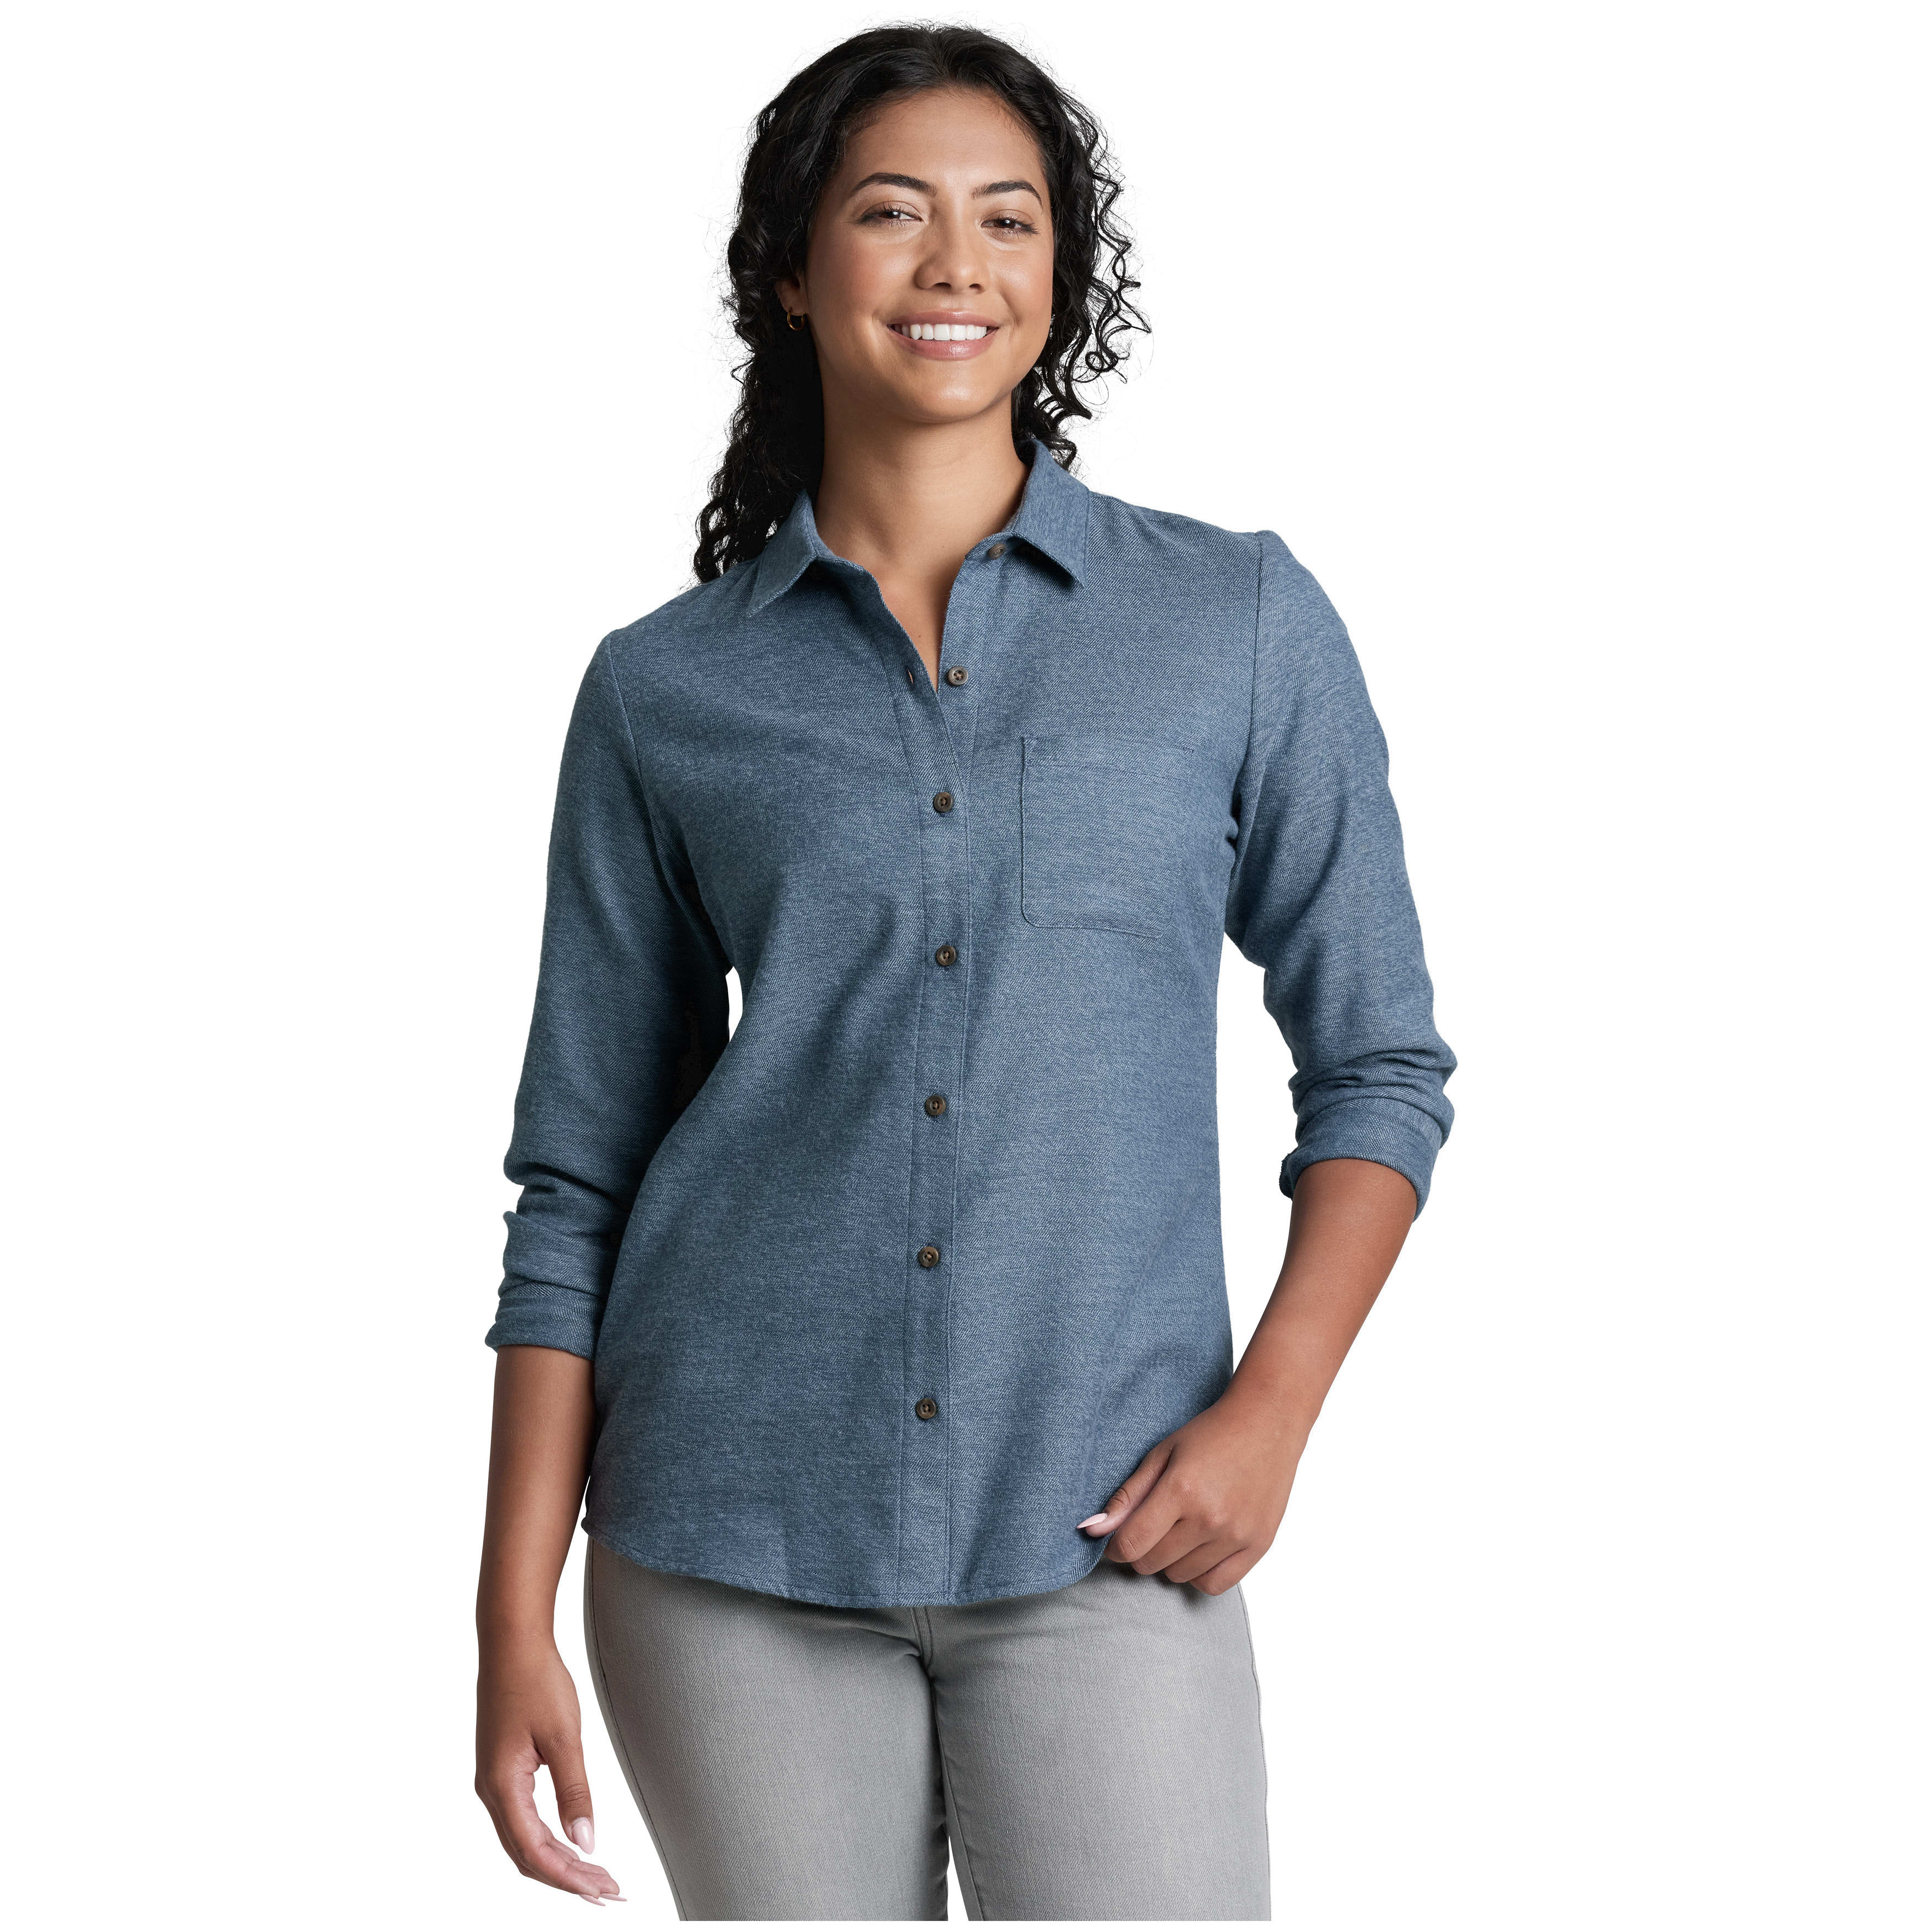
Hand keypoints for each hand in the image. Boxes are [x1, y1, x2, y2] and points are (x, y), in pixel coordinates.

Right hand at [476, 1634, 623, 1903]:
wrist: (512, 1641)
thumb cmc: (536, 1680)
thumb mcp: (564, 1737)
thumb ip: (575, 1792)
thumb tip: (585, 1842)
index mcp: (502, 1786)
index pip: (535, 1851)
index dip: (570, 1878)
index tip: (603, 1890)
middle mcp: (492, 1790)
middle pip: (527, 1855)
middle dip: (567, 1879)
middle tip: (608, 1892)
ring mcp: (494, 1781)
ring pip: (524, 1840)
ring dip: (559, 1861)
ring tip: (595, 1877)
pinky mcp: (503, 1769)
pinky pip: (523, 1819)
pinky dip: (548, 1839)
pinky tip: (570, 1844)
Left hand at [1077, 1381, 1309, 1594]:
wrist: (1267, 1423)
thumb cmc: (1210, 1434)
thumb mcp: (1161, 1454)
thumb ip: (1127, 1496)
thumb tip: (1091, 1530)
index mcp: (1181, 1489)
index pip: (1131, 1544)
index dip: (1115, 1547)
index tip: (1116, 1539)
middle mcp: (1209, 1518)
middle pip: (1152, 1563)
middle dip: (1141, 1549)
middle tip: (1150, 1526)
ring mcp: (1236, 1535)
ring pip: (1180, 1576)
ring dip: (1170, 1560)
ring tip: (1179, 1529)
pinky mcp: (1258, 1546)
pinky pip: (1214, 1585)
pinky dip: (1199, 1573)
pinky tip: (1199, 1548)